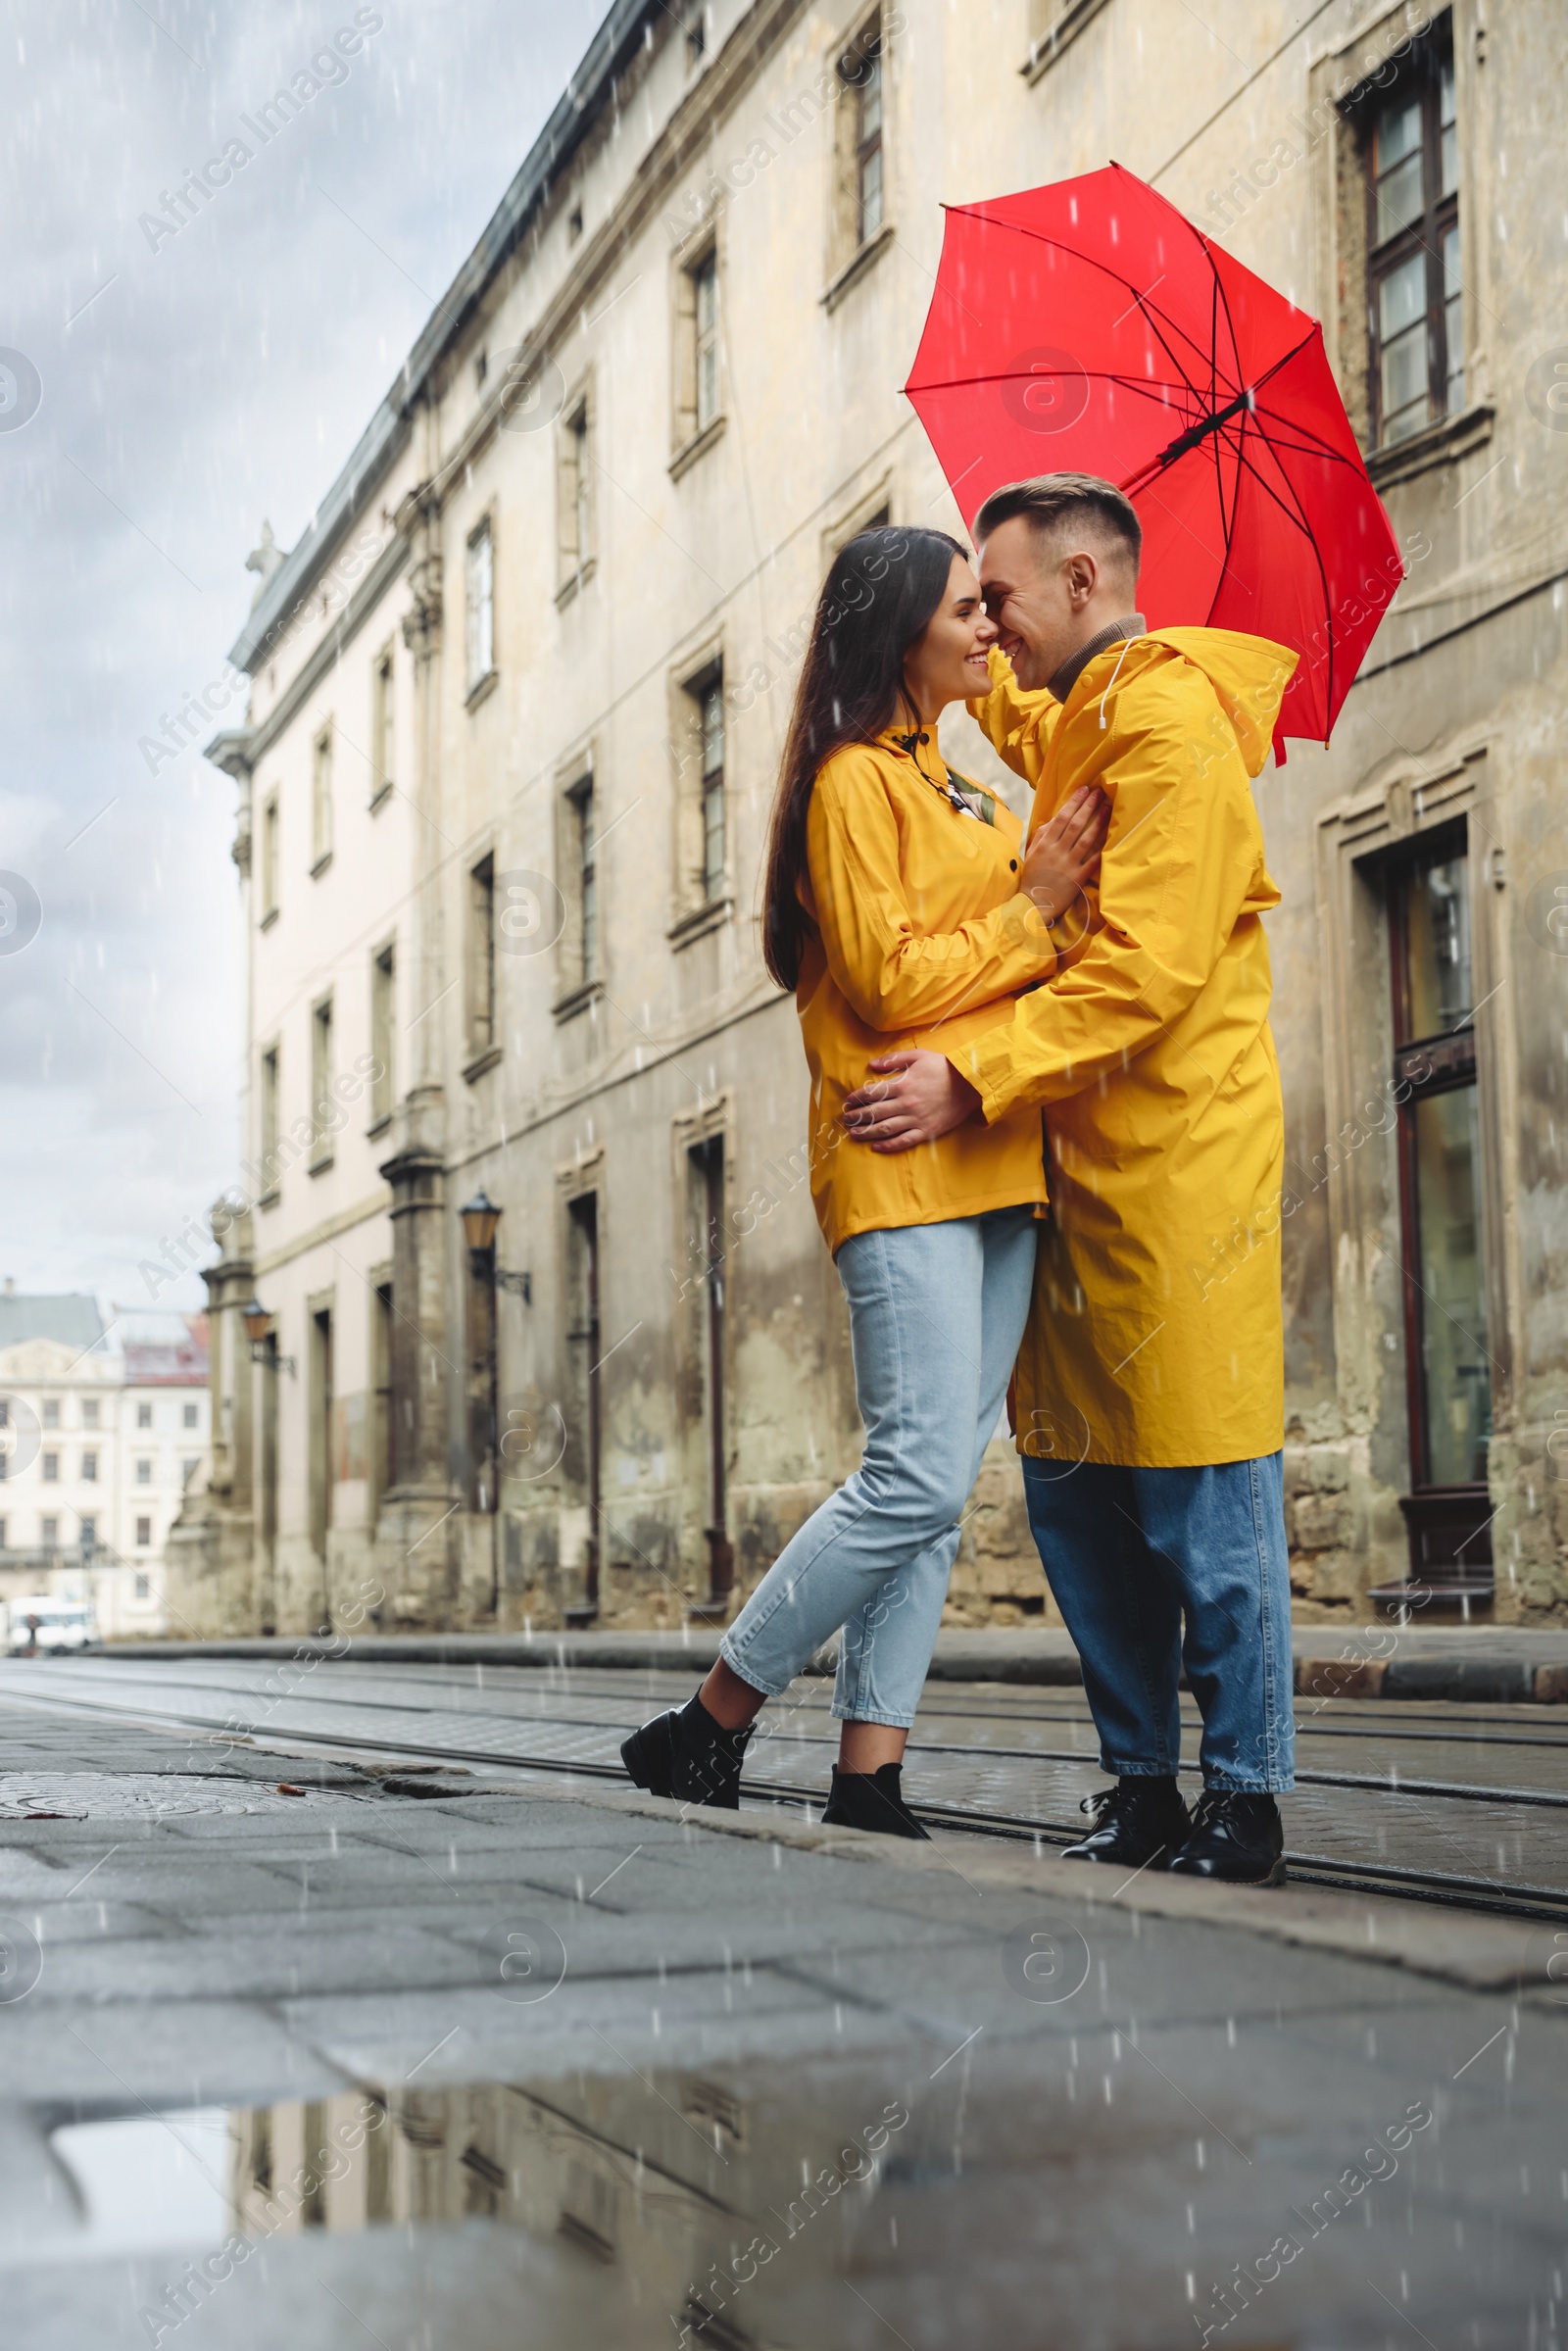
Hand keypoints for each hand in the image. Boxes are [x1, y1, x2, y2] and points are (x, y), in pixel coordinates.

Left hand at [842, 1050, 981, 1152]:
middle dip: (856, 1117)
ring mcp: (916, 1120)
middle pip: (874, 1113)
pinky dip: (888, 1146)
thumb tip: (871, 1064)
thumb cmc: (945, 1068)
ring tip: (853, 1134)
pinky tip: (876, 1147)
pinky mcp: (926, 1131)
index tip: (847, 1101)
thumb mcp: (919, 1056)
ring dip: (866, 1133)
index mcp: (903, 1085)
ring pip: (885, 1129)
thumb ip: (894, 1059)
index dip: (857, 1098)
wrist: (971, 1085)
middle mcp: (906, 1104)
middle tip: (845, 1119)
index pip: (872, 1093)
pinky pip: (903, 1141)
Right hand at [1018, 784, 1109, 929]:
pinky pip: (1092, 860)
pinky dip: (1101, 848)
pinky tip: (1110, 836)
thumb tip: (1055, 819)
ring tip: (1107, 808)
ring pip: (1086, 839)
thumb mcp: (1032, 853)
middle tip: (1100, 792)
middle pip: (1075, 824)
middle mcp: (1057, 851)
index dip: (1074, 802)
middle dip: (1088, 806)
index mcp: (1045, 844)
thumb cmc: (1032, 877)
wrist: (1032, 904)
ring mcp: (1068, 864)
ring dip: (1098, 822)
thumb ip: (1042, 835)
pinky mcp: (1077, 878)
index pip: (1061, 818)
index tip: (1084, 790)